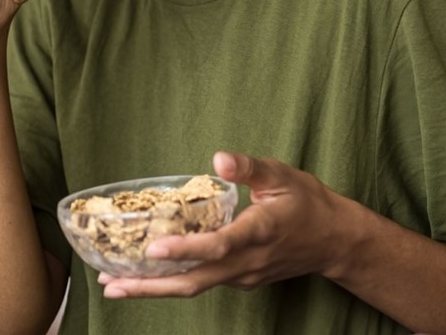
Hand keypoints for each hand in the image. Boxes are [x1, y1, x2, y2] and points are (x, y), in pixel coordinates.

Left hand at [98, 151, 356, 298]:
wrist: (334, 241)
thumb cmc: (308, 202)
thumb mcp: (283, 174)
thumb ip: (250, 167)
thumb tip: (219, 157)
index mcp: (260, 231)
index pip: (219, 246)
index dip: (186, 249)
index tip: (154, 249)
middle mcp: (248, 261)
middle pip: (195, 281)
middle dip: (151, 286)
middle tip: (111, 283)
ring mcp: (244, 276)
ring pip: (196, 286)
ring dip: (155, 289)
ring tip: (116, 285)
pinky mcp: (242, 280)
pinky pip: (204, 283)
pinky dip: (174, 282)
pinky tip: (149, 275)